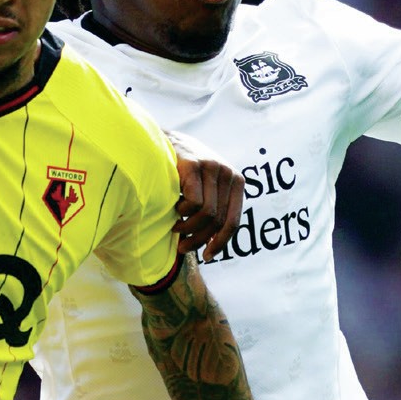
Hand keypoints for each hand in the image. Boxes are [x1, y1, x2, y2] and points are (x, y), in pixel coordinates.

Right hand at [169, 133, 243, 261]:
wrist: (163, 143)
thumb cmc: (185, 172)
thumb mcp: (206, 189)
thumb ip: (215, 209)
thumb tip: (214, 244)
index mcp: (236, 182)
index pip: (233, 221)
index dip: (220, 243)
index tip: (207, 256)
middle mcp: (228, 173)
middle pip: (218, 221)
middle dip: (199, 239)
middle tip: (183, 247)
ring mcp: (212, 167)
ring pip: (206, 214)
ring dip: (188, 227)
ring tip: (176, 228)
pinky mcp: (194, 165)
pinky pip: (193, 202)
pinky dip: (182, 211)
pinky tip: (174, 208)